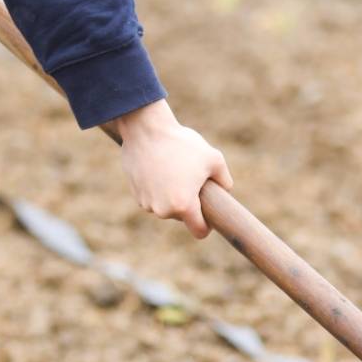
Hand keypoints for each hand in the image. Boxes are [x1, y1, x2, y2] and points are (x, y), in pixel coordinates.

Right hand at [114, 99, 232, 240]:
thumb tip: (226, 190)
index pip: (199, 231)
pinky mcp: (136, 194)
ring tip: (173, 171)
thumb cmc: (181, 144)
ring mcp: (147, 203)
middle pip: (181, 216)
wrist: (146, 129)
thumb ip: (224, 179)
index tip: (208, 217)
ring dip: (170, 195)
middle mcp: (163, 210)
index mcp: (184, 205)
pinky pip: (152, 197)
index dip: (206, 225)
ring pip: (165, 206)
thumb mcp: (213, 158)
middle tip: (190, 180)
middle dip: (187, 203)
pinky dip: (157, 189)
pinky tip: (159, 169)